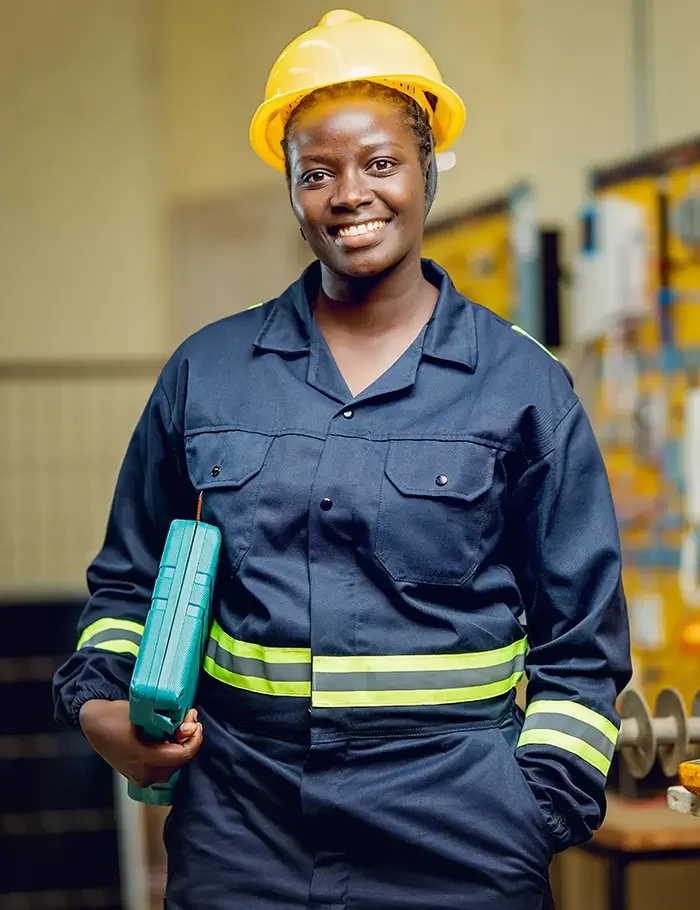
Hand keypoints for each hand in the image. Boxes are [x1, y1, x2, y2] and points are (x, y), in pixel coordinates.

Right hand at [79, 699, 202, 786]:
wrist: (94, 724)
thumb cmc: (115, 716)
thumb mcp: (144, 714)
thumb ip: (168, 722)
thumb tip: (190, 727)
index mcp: (143, 759)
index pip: (182, 755)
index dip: (195, 738)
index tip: (195, 722)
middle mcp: (143, 774)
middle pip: (180, 761)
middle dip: (189, 740)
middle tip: (188, 719)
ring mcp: (140, 778)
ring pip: (174, 765)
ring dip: (181, 747)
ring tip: (179, 727)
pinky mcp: (139, 776)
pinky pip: (164, 767)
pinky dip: (171, 753)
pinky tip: (169, 738)